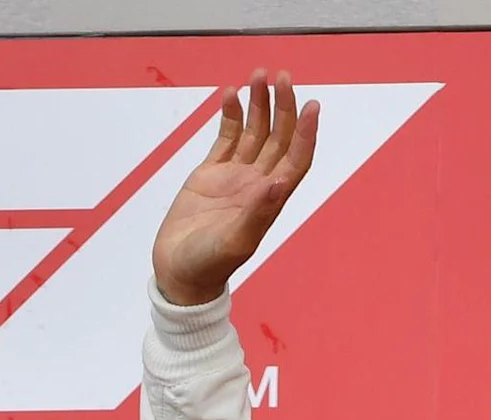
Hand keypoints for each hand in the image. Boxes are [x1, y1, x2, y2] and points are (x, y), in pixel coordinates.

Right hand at [152, 71, 319, 306]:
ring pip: (253, 132)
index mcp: (269, 199)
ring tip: (258, 75)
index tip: (312, 105)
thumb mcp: (235, 242)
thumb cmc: (208, 265)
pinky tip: (231, 95)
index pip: (296, 158)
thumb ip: (257, 212)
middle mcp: (257, 183)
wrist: (179, 273)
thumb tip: (279, 182)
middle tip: (282, 77)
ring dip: (258, 104)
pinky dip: (230, 116)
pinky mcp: (211, 174)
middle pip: (278, 137)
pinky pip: (225, 137)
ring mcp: (235, 177)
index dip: (306, 133)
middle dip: (282, 107)